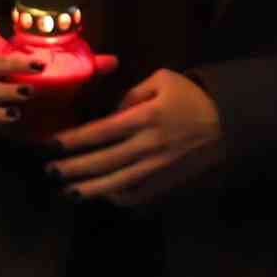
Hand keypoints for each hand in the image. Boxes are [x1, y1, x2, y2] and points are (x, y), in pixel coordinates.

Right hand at [0, 15, 118, 141]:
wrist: (40, 127)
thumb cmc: (49, 93)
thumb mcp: (69, 78)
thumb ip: (87, 68)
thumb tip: (113, 61)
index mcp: (6, 59)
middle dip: (14, 63)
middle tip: (40, 66)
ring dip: (9, 91)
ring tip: (29, 92)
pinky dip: (1, 115)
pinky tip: (16, 114)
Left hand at [46, 69, 225, 206]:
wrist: (228, 123)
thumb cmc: (191, 96)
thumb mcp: (163, 79)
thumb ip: (131, 94)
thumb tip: (111, 113)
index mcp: (145, 118)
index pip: (100, 132)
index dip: (72, 141)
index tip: (49, 145)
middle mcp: (147, 146)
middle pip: (102, 162)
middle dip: (71, 168)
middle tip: (48, 170)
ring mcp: (156, 168)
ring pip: (115, 184)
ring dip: (87, 189)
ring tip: (65, 191)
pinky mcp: (166, 182)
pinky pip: (136, 195)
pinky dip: (115, 197)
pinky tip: (100, 194)